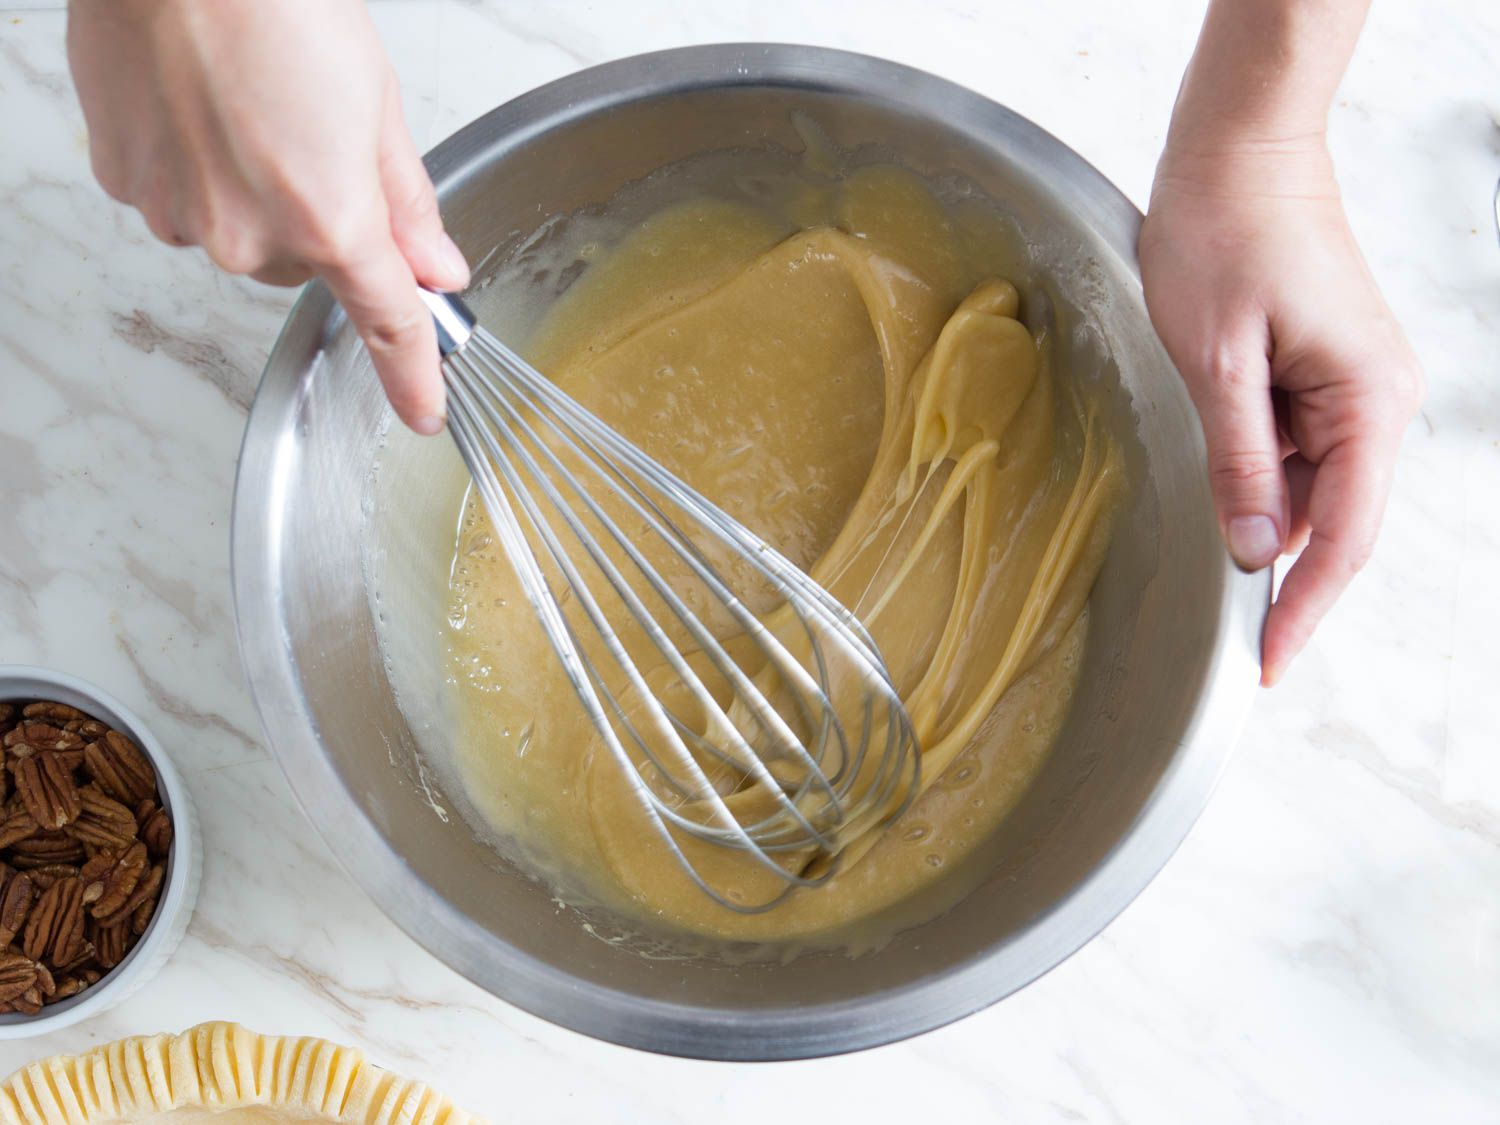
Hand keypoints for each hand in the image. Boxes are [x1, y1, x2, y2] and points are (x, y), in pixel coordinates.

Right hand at [67, 0, 467, 432]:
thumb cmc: (272, 4)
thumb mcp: (376, 105)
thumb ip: (407, 204)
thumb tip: (436, 267)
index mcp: (330, 221)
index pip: (386, 324)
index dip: (411, 376)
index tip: (422, 411)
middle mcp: (249, 237)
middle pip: (308, 264)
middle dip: (320, 219)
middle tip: (310, 139)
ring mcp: (181, 215)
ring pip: (242, 236)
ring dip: (254, 193)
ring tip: (247, 109)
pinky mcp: (126, 185)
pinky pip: (181, 201)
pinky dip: (196, 168)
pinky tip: (199, 108)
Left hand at [1140, 139, 1422, 684]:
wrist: (1237, 150)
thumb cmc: (1226, 234)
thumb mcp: (1216, 360)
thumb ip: (1241, 462)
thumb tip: (1259, 551)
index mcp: (1370, 400)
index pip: (1345, 537)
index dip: (1305, 608)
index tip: (1267, 666)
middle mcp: (1377, 399)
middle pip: (1330, 518)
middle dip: (1276, 565)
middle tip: (1220, 622)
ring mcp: (1351, 385)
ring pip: (1306, 487)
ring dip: (1256, 507)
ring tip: (1205, 494)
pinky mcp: (1320, 372)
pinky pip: (1292, 448)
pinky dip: (1254, 471)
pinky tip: (1220, 464)